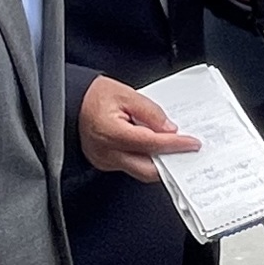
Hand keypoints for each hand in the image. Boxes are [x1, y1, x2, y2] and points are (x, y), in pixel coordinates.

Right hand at [80, 76, 198, 182]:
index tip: (192, 144)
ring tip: (171, 148)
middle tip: (186, 152)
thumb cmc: (94, 96)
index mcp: (111, 133)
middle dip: (170, 163)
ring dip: (157, 162)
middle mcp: (106, 152)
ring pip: (139, 170)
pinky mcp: (104, 163)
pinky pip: (130, 166)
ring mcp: (104, 161)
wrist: (72, 102)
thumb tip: (169, 129)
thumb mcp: (126, 94)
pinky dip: (145, 159)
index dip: (175, 145)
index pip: (152, 144)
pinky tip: (153, 148)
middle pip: (147, 169)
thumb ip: (150, 112)